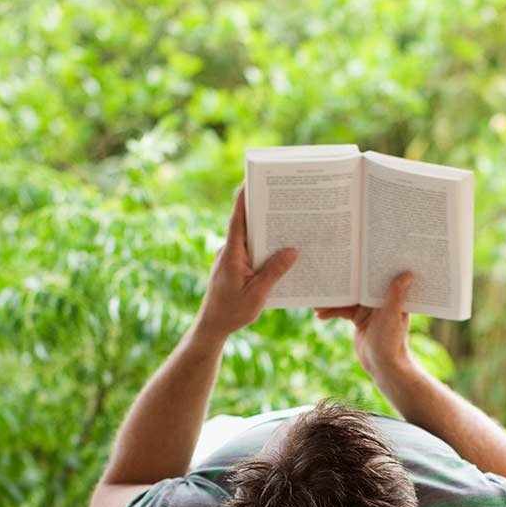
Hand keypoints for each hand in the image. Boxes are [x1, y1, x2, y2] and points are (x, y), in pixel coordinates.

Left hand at [195, 187, 296, 340]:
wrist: (213, 326)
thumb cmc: (232, 312)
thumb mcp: (257, 294)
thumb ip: (273, 272)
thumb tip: (292, 251)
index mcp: (231, 255)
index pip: (237, 221)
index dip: (243, 200)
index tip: (250, 180)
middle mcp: (229, 252)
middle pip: (245, 224)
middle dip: (262, 210)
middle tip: (280, 196)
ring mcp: (230, 258)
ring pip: (249, 238)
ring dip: (265, 229)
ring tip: (287, 219)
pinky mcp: (234, 265)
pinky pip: (250, 250)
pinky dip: (263, 246)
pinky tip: (280, 249)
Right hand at [314, 272, 415, 375]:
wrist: (383, 366)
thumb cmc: (391, 343)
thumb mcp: (391, 317)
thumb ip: (396, 296)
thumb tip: (407, 273)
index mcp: (392, 295)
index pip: (378, 275)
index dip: (366, 266)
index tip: (353, 255)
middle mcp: (380, 299)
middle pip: (359, 285)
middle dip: (344, 282)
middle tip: (327, 274)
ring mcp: (368, 309)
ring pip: (348, 298)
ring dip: (333, 300)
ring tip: (317, 302)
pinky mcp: (359, 318)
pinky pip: (343, 310)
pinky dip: (332, 312)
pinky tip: (319, 314)